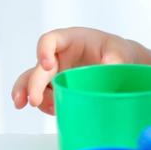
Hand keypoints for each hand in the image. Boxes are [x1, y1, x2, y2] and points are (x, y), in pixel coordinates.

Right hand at [10, 27, 139, 114]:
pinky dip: (45, 104)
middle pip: (38, 67)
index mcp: (71, 39)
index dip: (44, 51)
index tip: (48, 65)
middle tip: (34, 99)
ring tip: (33, 105)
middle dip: (33, 83)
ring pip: (33, 82)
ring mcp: (55, 72)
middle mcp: (58, 55)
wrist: (121, 65)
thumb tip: (109, 72)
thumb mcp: (119, 52)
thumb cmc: (117, 52)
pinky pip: (44, 94)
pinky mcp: (57, 86)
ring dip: (29, 94)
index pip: (50, 40)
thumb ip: (115, 60)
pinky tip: (52, 110)